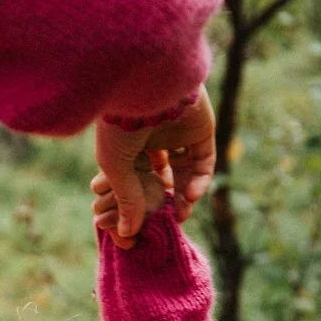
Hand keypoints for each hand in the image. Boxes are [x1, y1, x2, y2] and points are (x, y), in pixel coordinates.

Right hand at [92, 86, 216, 245]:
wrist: (148, 87)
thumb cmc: (120, 125)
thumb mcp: (116, 168)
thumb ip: (126, 200)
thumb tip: (128, 233)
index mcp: (130, 142)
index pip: (139, 176)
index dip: (143, 199)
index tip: (145, 220)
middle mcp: (155, 137)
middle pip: (166, 176)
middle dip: (168, 200)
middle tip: (169, 221)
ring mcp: (180, 133)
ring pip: (187, 171)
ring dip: (186, 194)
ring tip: (182, 214)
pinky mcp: (202, 130)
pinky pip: (204, 160)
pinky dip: (200, 180)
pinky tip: (190, 195)